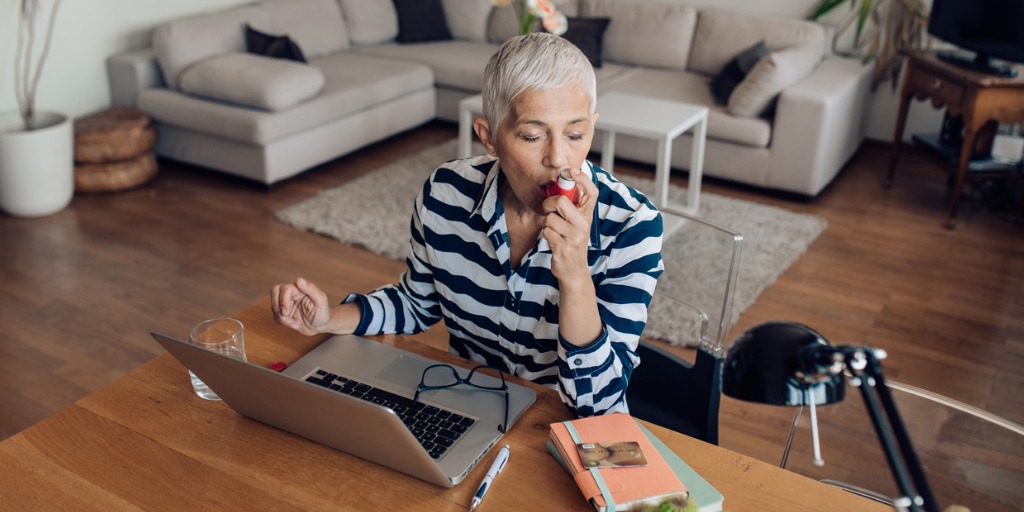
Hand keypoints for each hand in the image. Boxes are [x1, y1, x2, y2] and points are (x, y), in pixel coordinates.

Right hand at [270, 277, 330, 335]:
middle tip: (285, 315)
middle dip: (276, 306)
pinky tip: (294, 325)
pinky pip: (275, 316)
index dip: (283, 300)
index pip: (284, 288)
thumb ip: (311, 289)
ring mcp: (286, 303)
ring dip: (282, 318)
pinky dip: (282, 323)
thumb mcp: (321, 301)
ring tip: (296, 323)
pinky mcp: (284, 312)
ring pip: (274, 306)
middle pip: (274, 291)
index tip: (286, 312)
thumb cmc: (323, 313)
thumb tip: (299, 280)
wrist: (321, 326)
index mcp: (300, 288)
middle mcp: (292, 294)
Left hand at [542, 167, 597, 283]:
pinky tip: (553, 241)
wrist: (574, 271)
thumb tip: (559, 185)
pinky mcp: (563, 247)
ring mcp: (574, 237)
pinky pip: (546, 232)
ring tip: (555, 231)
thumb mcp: (576, 224)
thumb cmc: (571, 242)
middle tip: (548, 208)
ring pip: (550, 219)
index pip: (591, 192)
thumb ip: (571, 207)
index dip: (583, 178)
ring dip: (547, 224)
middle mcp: (584, 225)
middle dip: (549, 203)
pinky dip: (546, 235)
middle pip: (561, 202)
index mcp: (587, 216)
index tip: (572, 170)